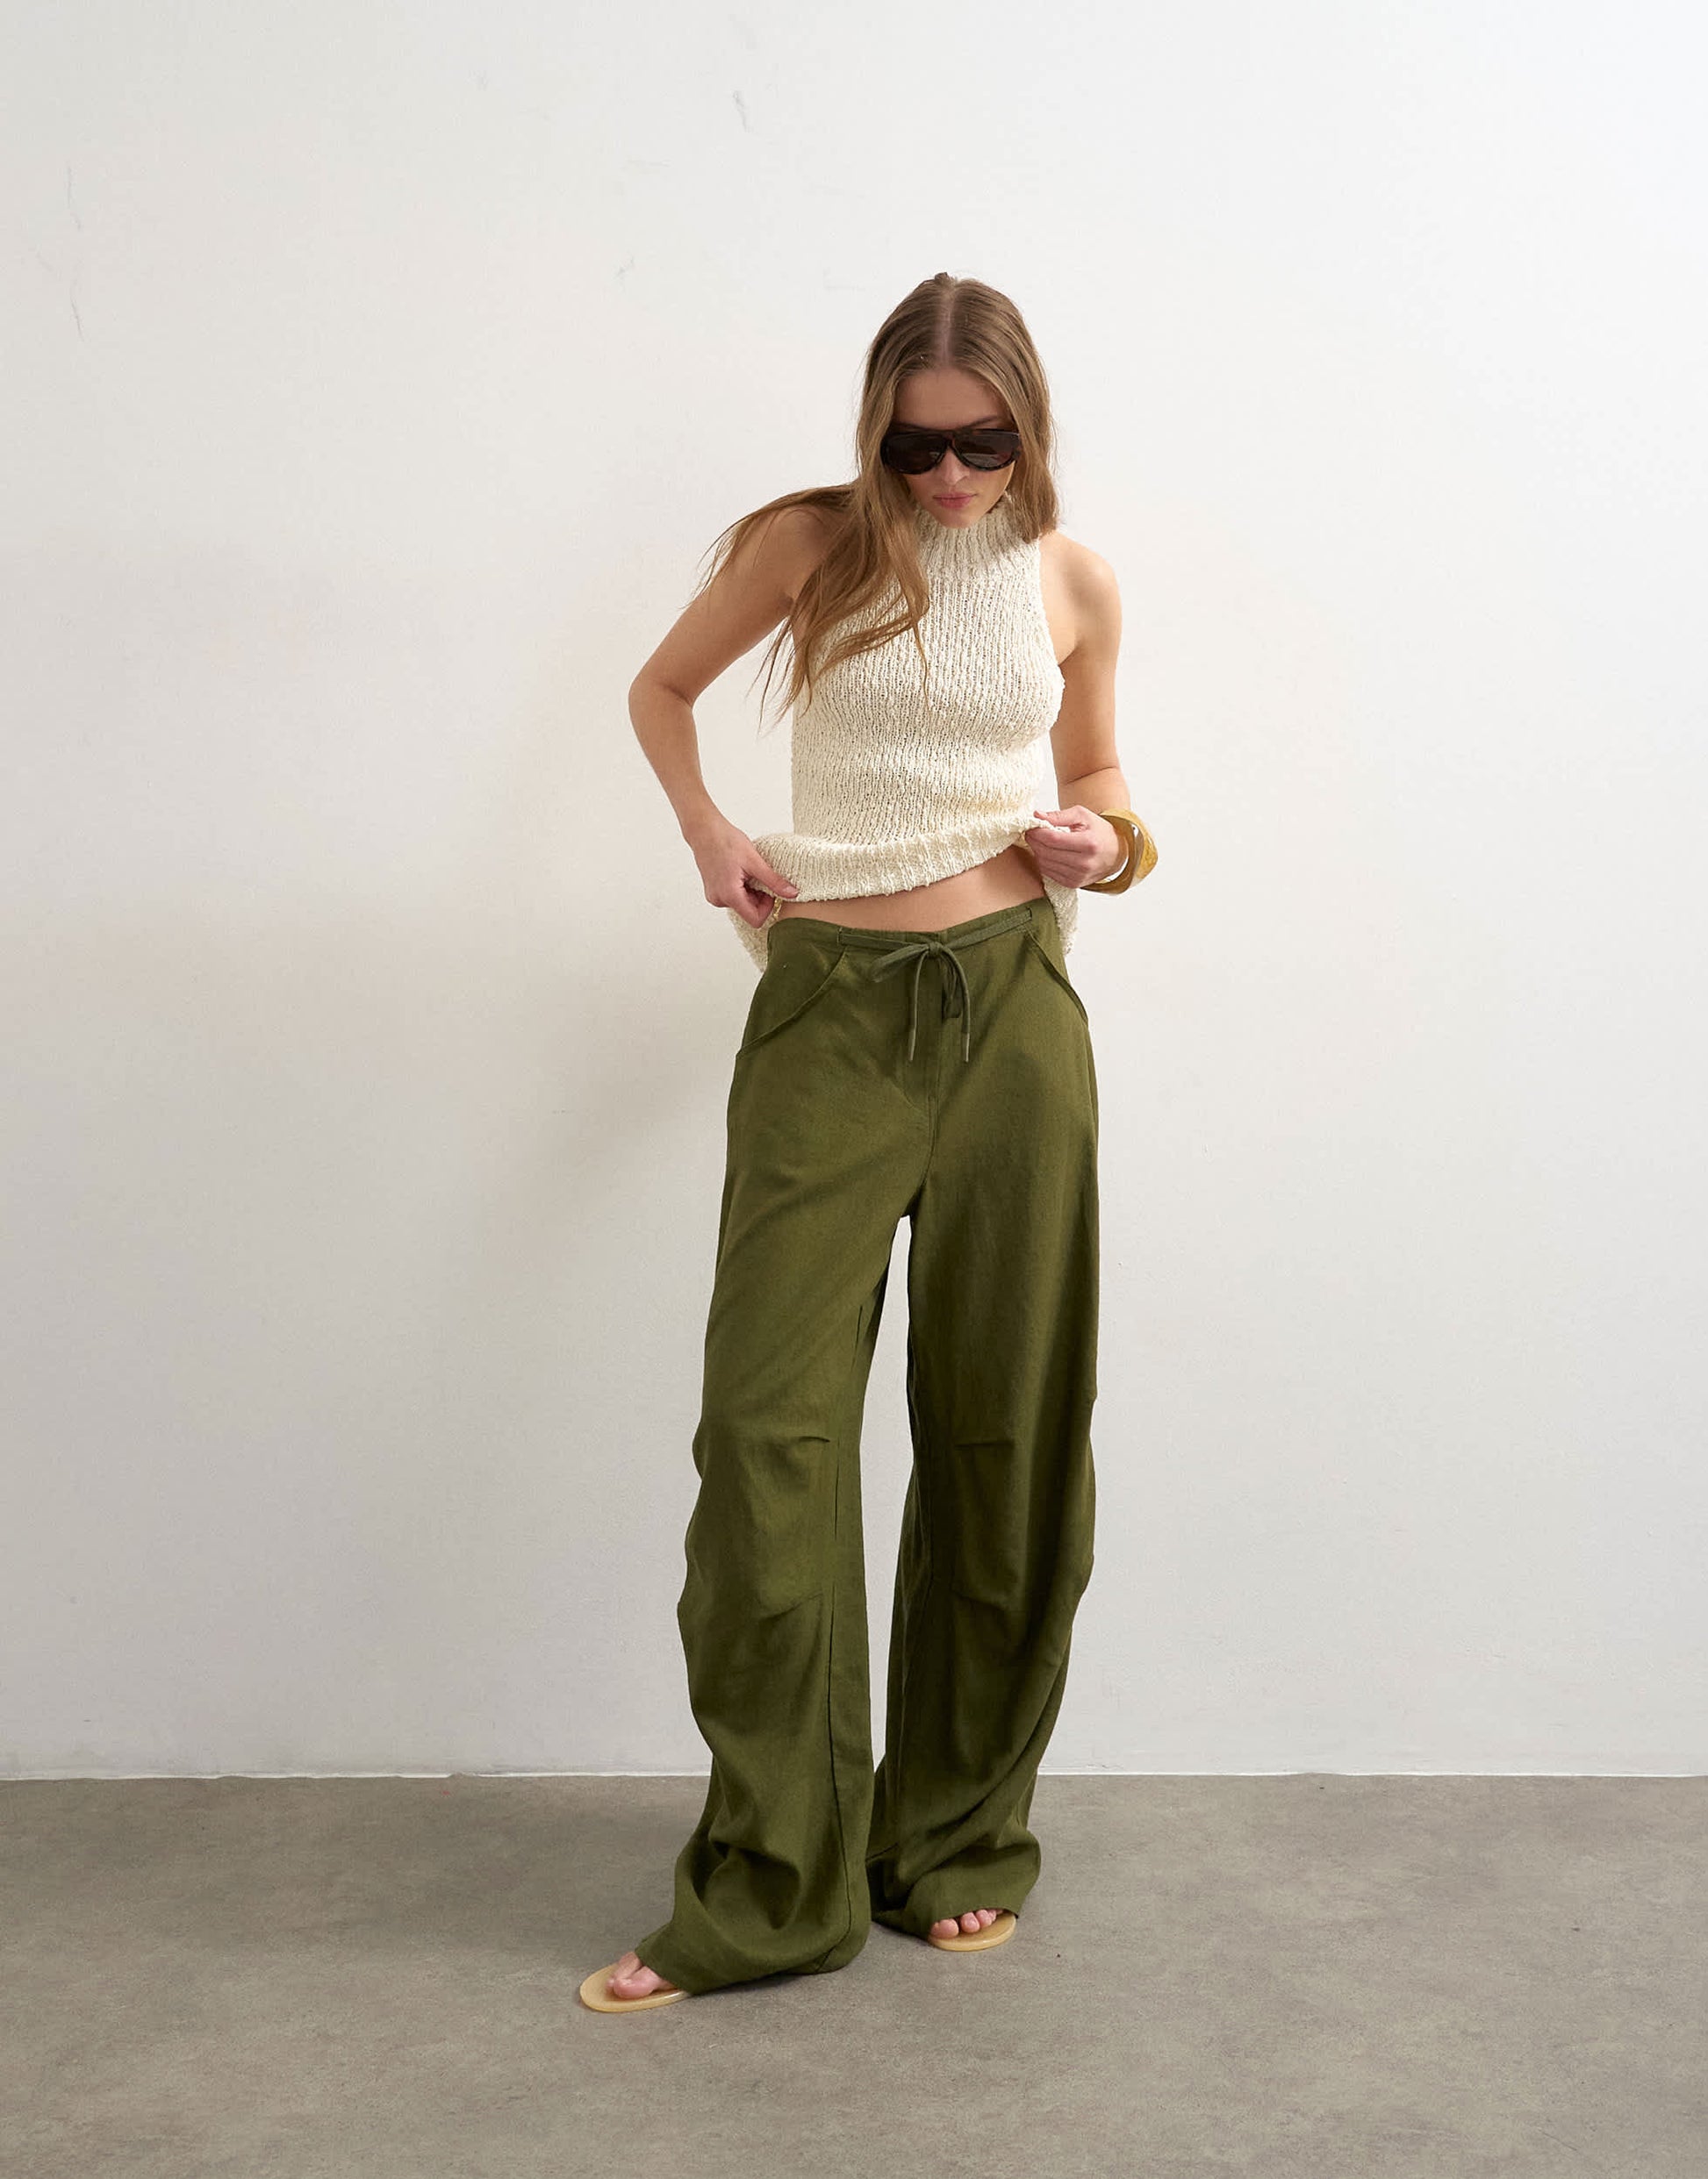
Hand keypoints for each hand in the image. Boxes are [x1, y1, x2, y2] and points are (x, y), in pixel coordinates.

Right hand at [685, 815, 800, 929]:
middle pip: (749, 911)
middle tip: (759, 875)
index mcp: (729, 895)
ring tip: (748, 871)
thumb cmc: (725, 841)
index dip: (767, 907)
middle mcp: (719, 900)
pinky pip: (733, 897)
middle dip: (759, 896)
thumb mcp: (755, 862)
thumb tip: (792, 893)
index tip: (770, 889)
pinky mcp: (713, 891)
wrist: (704, 830)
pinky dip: (742, 887)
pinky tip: (740, 871)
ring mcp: (714, 896)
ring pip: (742, 904)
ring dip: (751, 891)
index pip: (755, 919)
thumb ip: (774, 881)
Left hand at [1024, 806, 1125, 888]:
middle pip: (1046, 852)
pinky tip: (1047, 853)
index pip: (1053, 839)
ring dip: (1037, 852)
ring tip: (1039, 841)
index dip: (1037, 832)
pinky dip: (1044, 862)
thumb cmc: (1099, 832)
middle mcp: (1084, 863)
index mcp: (1089, 843)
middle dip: (1034, 841)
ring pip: (1045, 864)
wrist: (1115, 853)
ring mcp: (1079, 876)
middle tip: (1031, 833)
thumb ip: (1059, 815)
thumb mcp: (1083, 816)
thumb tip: (1037, 815)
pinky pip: (1048, 873)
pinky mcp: (1073, 884)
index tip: (1031, 827)